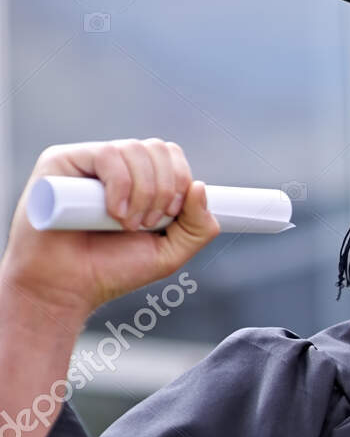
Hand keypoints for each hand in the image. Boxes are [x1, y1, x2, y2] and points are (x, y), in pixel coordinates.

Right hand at [1, 140, 219, 327]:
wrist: (67, 287)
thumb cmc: (112, 270)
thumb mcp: (169, 253)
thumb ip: (197, 227)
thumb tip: (200, 186)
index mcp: (139, 181)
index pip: (170, 156)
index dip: (180, 181)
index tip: (171, 216)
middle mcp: (115, 167)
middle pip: (158, 149)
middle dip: (165, 189)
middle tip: (148, 223)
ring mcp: (87, 162)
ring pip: (134, 149)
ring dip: (144, 192)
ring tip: (126, 224)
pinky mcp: (61, 161)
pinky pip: (107, 155)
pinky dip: (121, 185)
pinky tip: (113, 212)